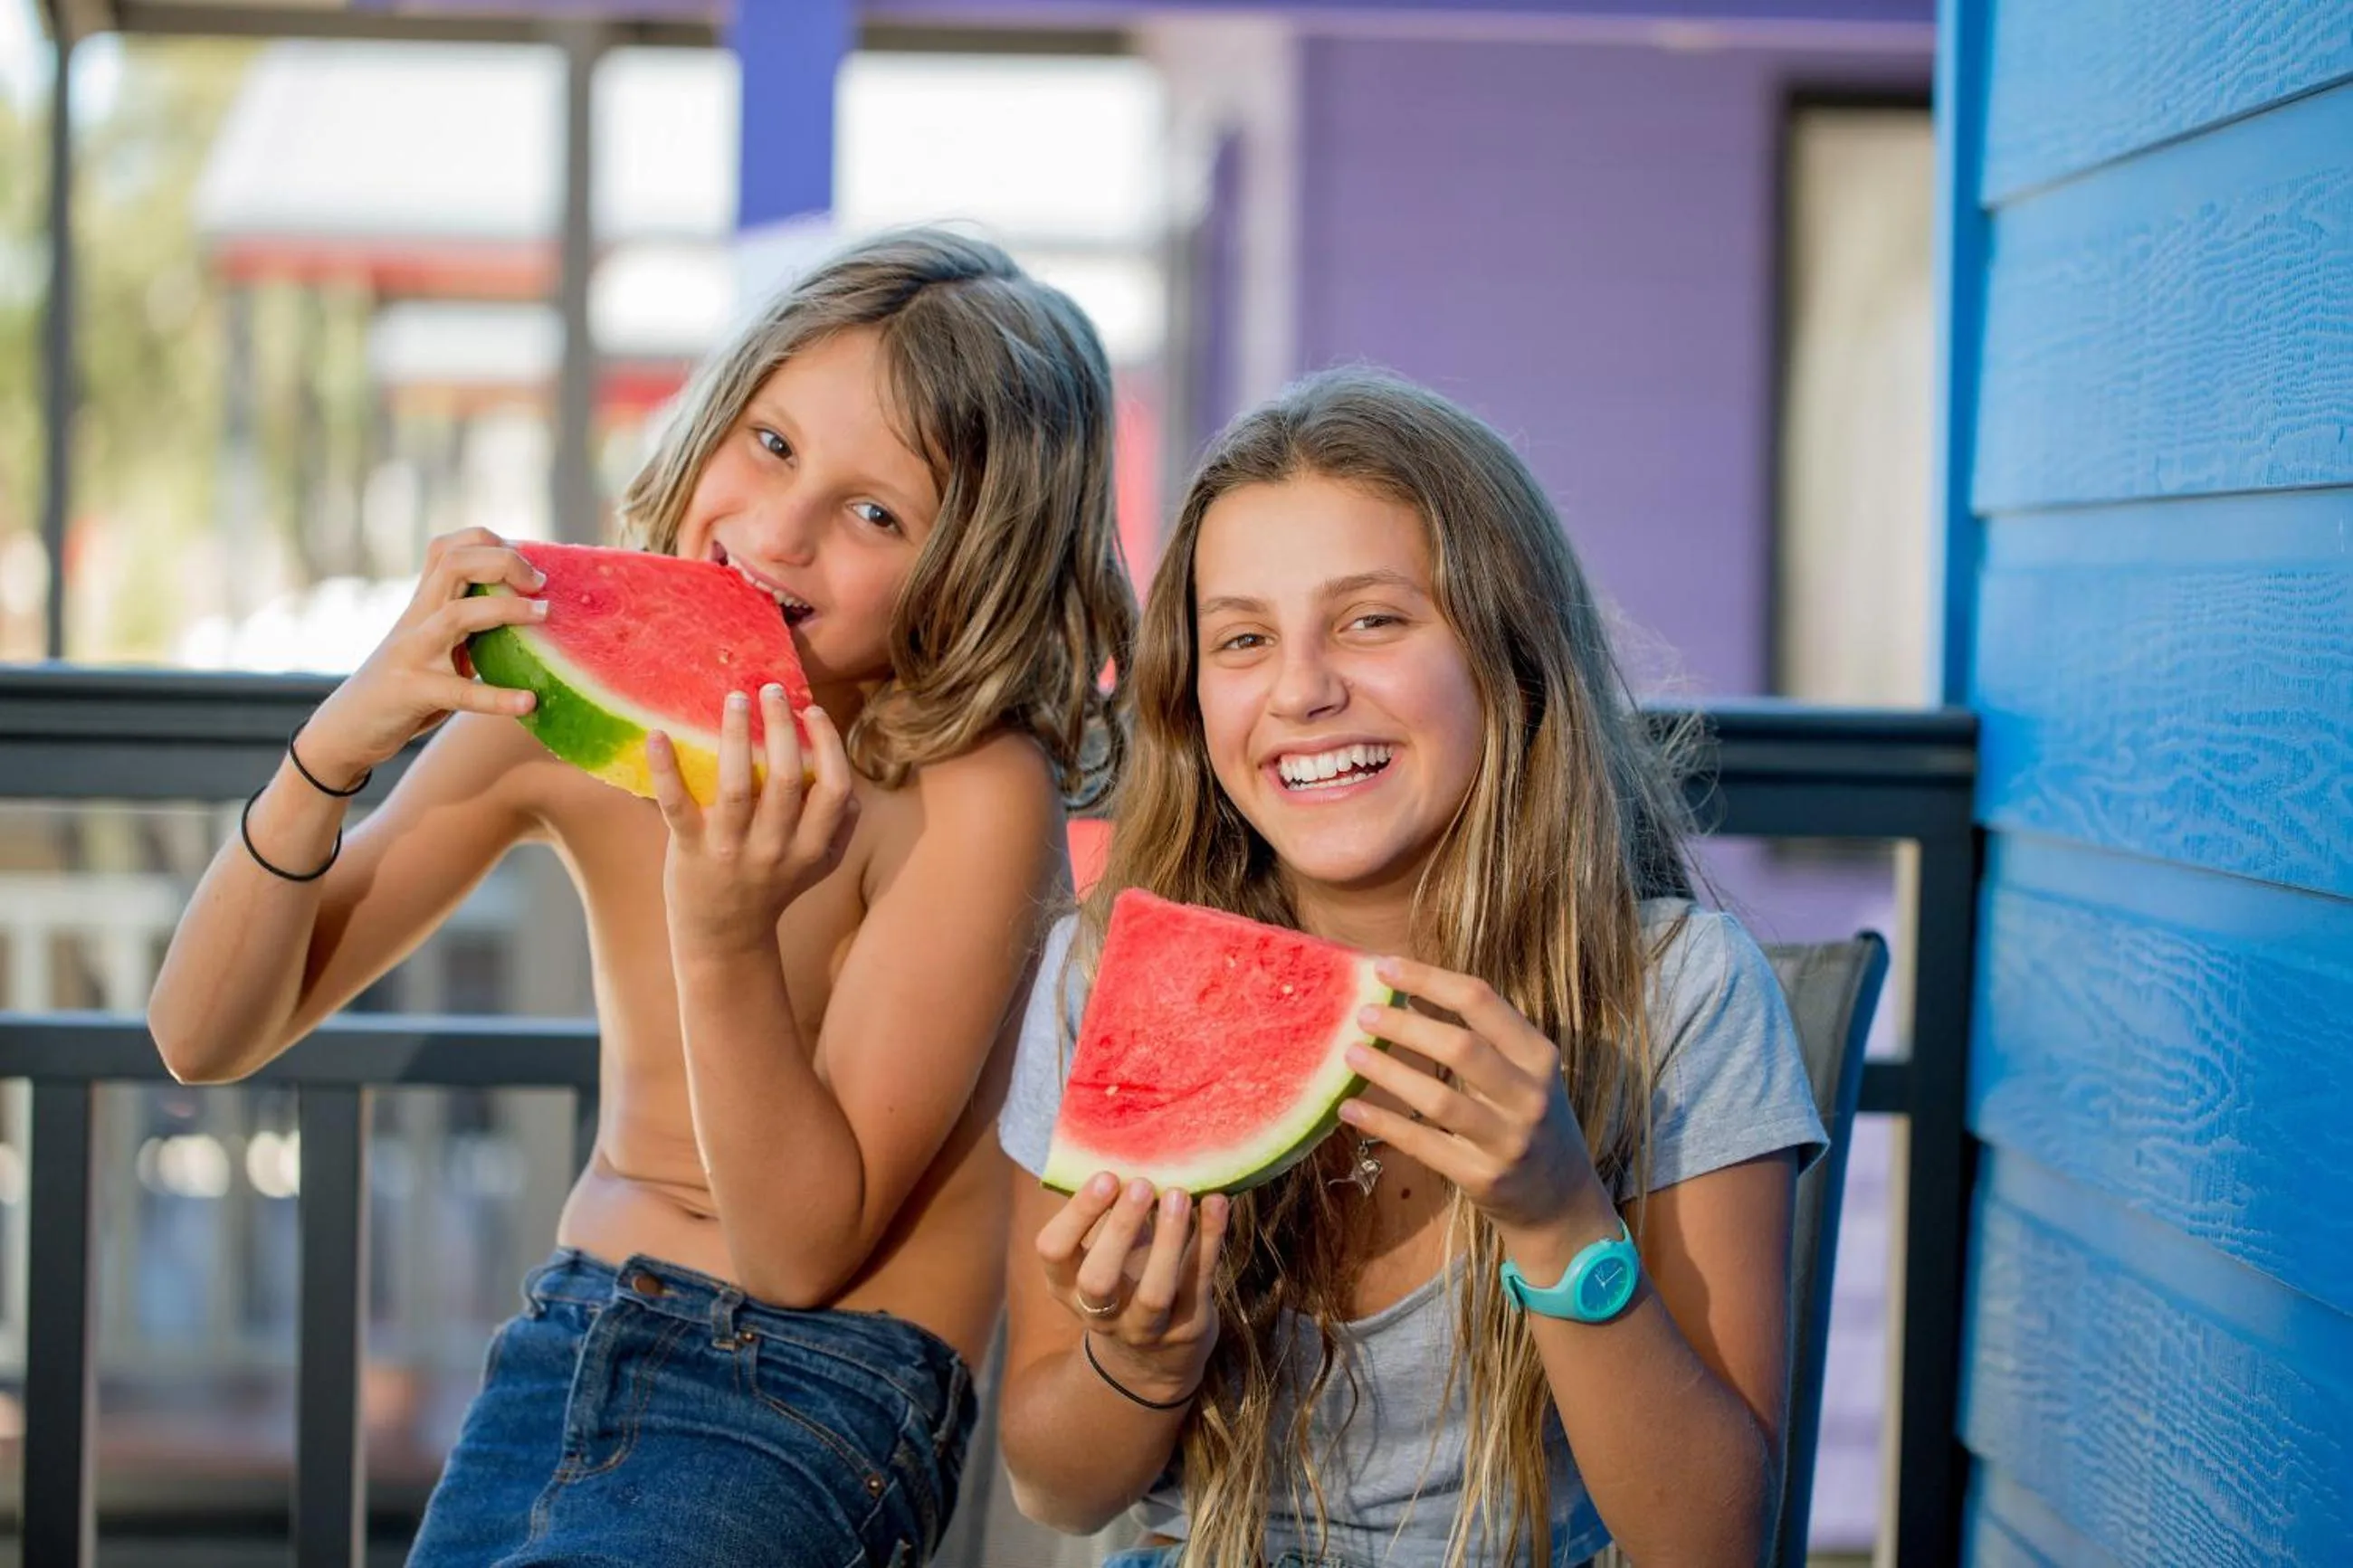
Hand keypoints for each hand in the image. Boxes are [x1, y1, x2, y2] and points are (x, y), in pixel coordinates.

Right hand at [302, 528, 546, 784]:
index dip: (490, 543)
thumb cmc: (404, 686)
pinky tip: (528, 701)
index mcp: (424, 604)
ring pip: (457, 615)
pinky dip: (497, 698)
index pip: (448, 549)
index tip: (529, 562)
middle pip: (454, 564)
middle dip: (503, 562)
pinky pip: (460, 692)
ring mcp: (414, 653)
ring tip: (544, 614)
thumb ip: (469, 631)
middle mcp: (417, 619)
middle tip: (541, 582)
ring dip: (506, 609)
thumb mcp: (434, 648)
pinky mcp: (414, 691)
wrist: (347, 727)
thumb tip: (529, 621)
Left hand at [649, 684, 856, 951]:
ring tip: (735, 700)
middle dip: (783, 727)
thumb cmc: (773, 888)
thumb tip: (849, 784)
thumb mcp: (819, 865)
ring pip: (738, 786)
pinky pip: (677, 805)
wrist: (725, 936)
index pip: (835, 789)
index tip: (811, 711)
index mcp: (812, 848)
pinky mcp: (690, 851)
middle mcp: (776, 849)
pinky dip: (666, 769)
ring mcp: (731, 851)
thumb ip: (840, 829)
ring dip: (736, 736)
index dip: (829, 745)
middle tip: (770, 690)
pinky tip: (657, 735)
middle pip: (789, 778)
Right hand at [1036, 1174, 1229, 1405]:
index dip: (1077, 1214)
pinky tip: (1218, 1204)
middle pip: (1099, 1279)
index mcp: (1067, 1286)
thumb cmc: (1124, 1281)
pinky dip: (1209, 1240)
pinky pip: (1198, 1284)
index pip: (1053, 1252)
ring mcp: (1144, 1328)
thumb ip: (1107, 1214)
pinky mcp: (1187, 1329)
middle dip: (1119, 1230)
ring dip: (1167, 1240)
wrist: (1153, 1360)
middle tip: (1141, 1185)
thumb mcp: (1102, 1254)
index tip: (1106, 1176)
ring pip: (1153, 1292)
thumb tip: (1130, 1145)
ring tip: (1178, 1194)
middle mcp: (1099, 1313)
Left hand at [1338, 956, 1617, 1241]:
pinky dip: (1383, 1123)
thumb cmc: (1529, 1120)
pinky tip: (1350, 1107)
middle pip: (1461, 1048)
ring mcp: (1509, 1141)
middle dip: (1406, 1025)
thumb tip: (1408, 993)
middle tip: (1363, 1014)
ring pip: (1440, 1099)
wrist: (1561, 1200)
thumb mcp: (1526, 1073)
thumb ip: (1483, 1038)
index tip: (1384, 966)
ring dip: (1389, 1072)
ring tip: (1351, 1054)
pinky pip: (1424, 1145)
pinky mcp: (1484, 1179)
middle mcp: (1530, 1096)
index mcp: (1539, 1056)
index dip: (1428, 979)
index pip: (1481, 1002)